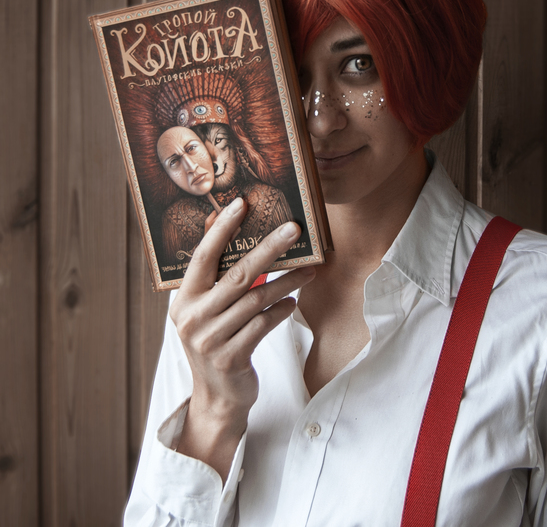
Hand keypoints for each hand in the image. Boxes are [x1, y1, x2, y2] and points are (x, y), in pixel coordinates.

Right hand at [169, 196, 314, 476]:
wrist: (218, 396)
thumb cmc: (217, 340)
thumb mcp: (207, 309)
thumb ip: (216, 276)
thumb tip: (228, 226)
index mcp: (183, 299)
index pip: (203, 256)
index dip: (221, 229)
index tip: (242, 203)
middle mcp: (192, 317)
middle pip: (238, 274)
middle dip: (269, 248)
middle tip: (294, 229)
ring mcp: (210, 339)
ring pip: (257, 299)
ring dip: (287, 282)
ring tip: (309, 272)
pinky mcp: (230, 357)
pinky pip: (263, 325)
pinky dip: (282, 311)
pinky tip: (293, 303)